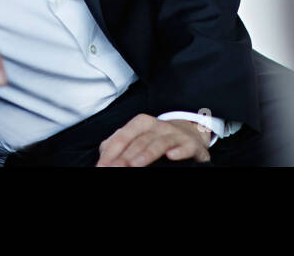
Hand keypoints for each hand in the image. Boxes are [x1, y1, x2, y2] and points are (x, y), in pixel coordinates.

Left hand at [96, 115, 211, 166]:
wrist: (190, 133)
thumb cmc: (157, 138)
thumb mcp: (137, 137)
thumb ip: (118, 144)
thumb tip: (102, 156)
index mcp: (141, 124)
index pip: (123, 136)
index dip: (111, 152)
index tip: (102, 166)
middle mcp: (158, 126)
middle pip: (139, 141)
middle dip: (125, 157)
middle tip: (114, 169)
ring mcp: (175, 135)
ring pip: (159, 143)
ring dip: (146, 154)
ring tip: (135, 165)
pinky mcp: (190, 144)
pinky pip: (185, 147)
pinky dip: (179, 151)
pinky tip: (171, 157)